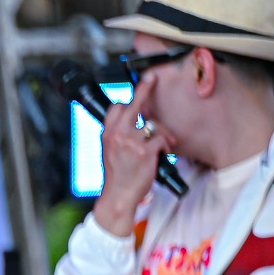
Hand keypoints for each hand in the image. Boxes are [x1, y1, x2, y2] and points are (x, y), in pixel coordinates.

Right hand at [94, 81, 174, 236]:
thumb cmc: (117, 177)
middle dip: (144, 88)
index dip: (127, 101)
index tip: (133, 93)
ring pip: (153, 124)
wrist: (119, 196)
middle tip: (151, 77)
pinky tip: (164, 154)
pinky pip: (162, 139)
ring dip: (163, 133)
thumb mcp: (110, 153)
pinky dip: (166, 145)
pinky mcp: (145, 151)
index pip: (116, 108)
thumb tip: (132, 124)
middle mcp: (117, 135)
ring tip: (165, 143)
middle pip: (132, 105)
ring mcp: (131, 142)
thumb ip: (118, 136)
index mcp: (107, 134)